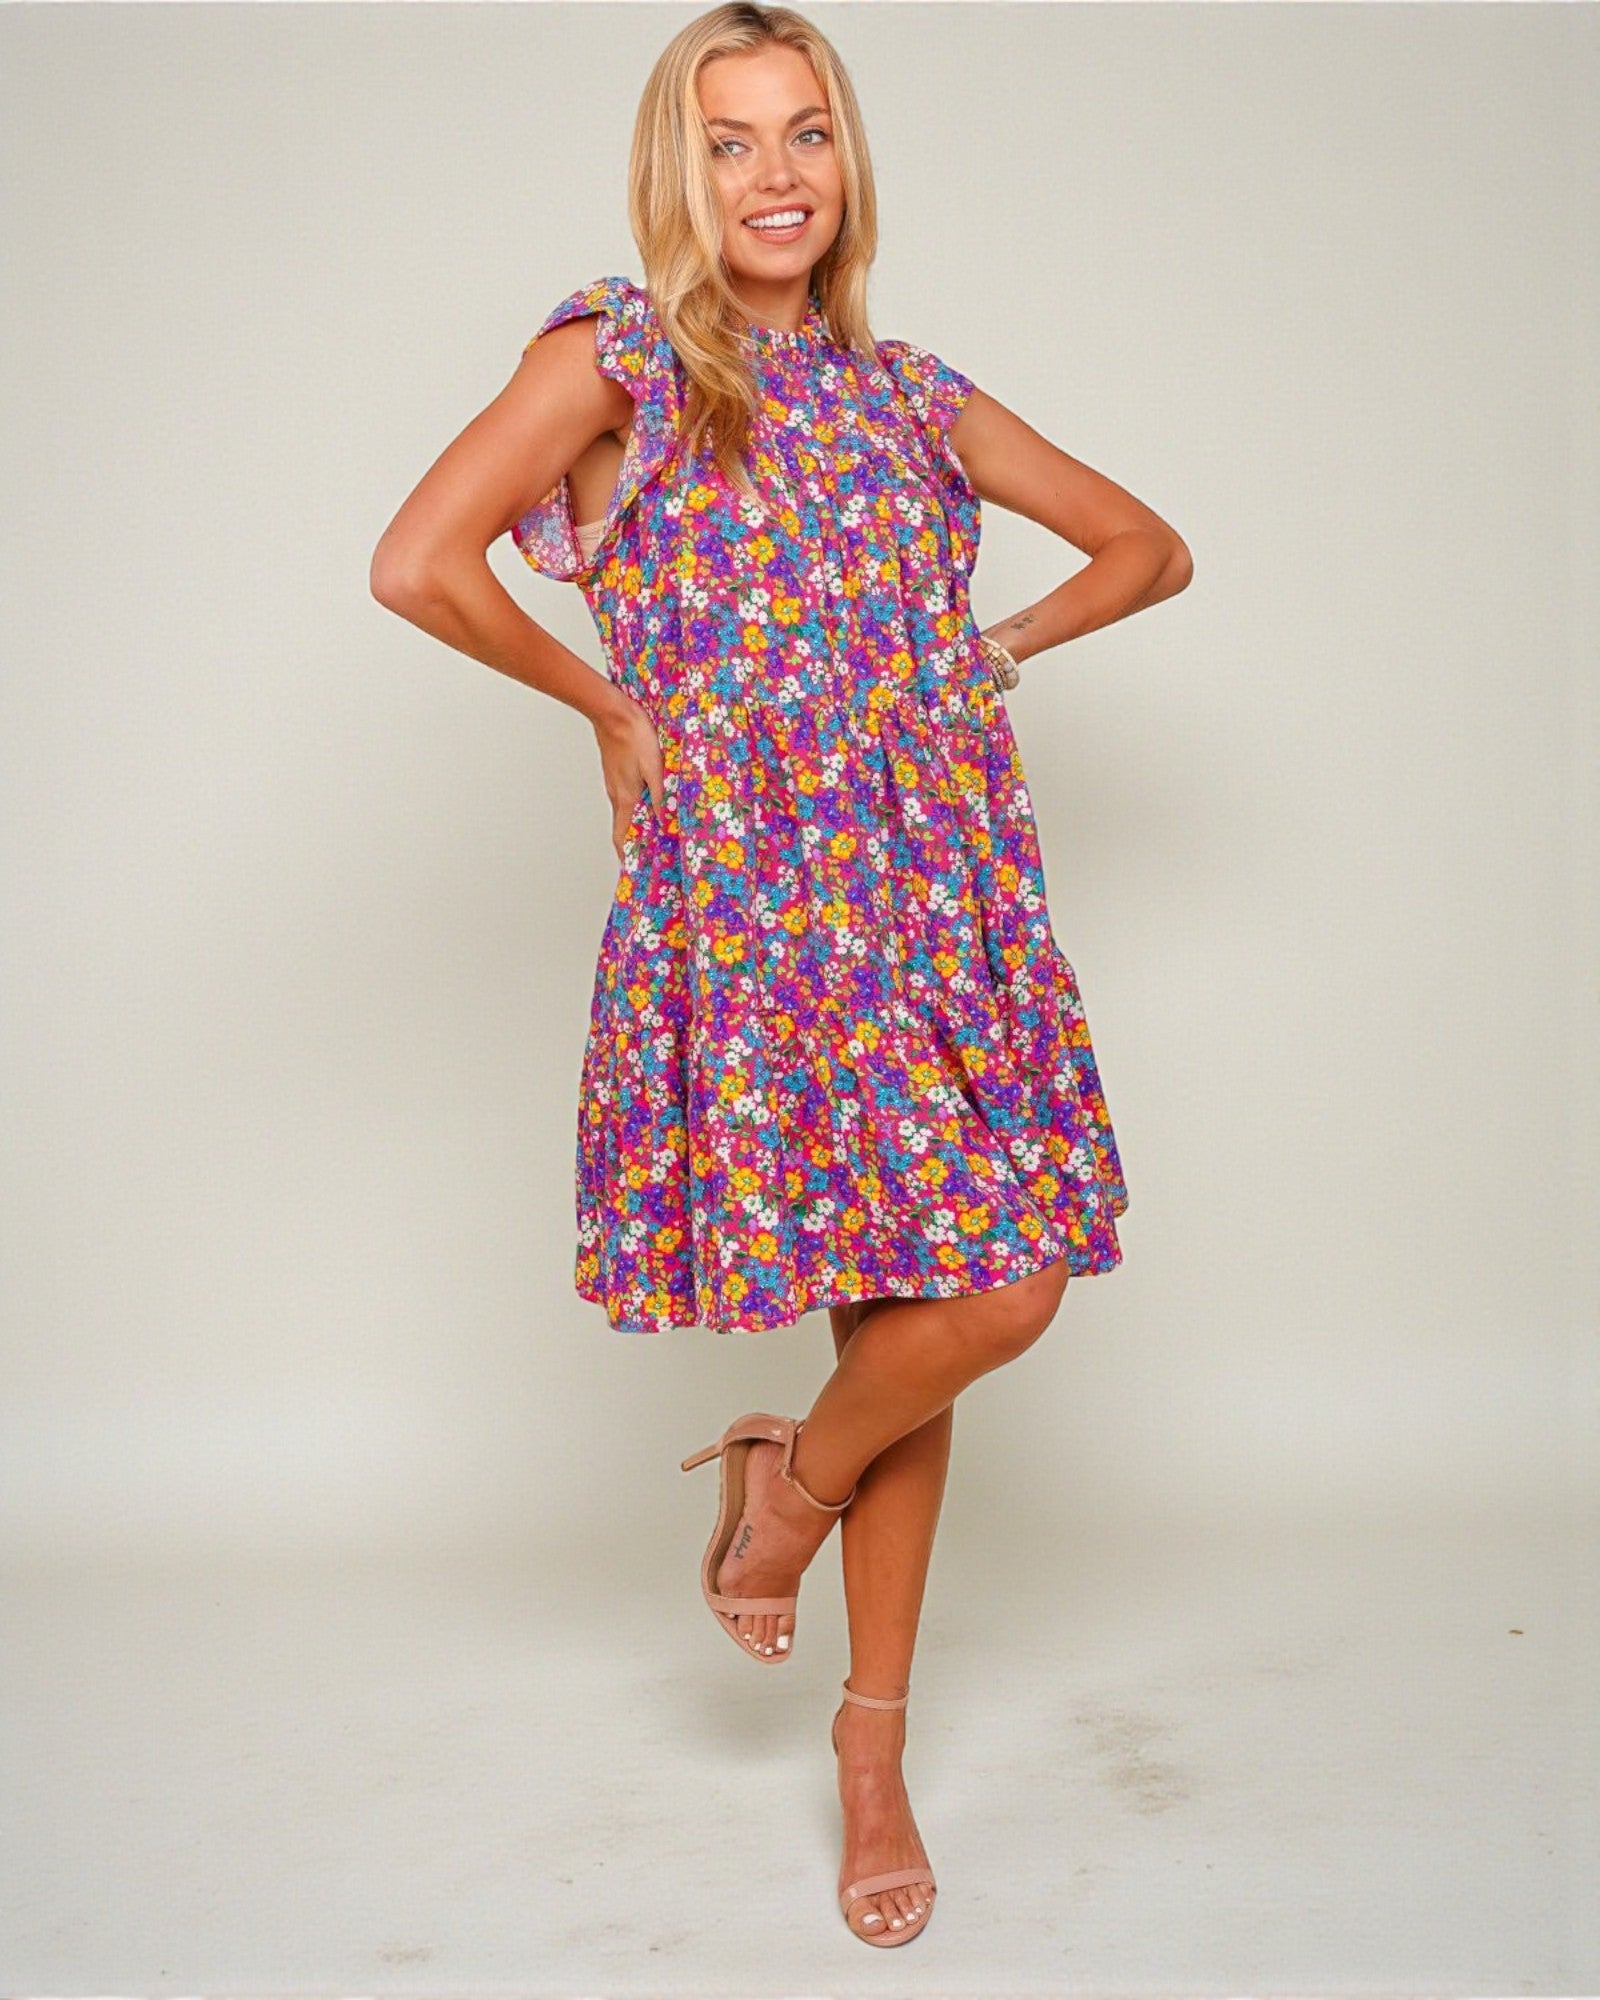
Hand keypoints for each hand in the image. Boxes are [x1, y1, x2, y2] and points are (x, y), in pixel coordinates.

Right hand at [593, 695, 666, 865]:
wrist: (612, 711)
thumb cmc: (634, 735)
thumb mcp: (655, 768)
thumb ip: (660, 796)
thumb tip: (664, 821)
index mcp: (625, 797)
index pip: (621, 836)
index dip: (626, 854)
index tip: (633, 867)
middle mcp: (616, 793)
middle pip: (623, 825)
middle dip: (634, 841)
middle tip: (648, 851)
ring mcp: (614, 781)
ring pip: (624, 809)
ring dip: (635, 822)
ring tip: (652, 829)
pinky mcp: (616, 770)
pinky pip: (624, 794)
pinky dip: (635, 804)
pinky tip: (647, 798)